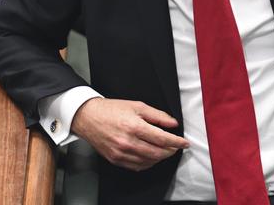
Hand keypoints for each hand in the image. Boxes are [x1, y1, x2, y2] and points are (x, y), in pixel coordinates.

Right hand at [71, 97, 189, 171]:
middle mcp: (128, 142)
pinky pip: (137, 166)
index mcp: (134, 126)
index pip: (162, 138)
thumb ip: (157, 115)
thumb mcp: (137, 106)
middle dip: (171, 151)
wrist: (89, 117)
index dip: (176, 142)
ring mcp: (121, 153)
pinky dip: (148, 163)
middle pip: (157, 152)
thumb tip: (173, 123)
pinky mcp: (116, 159)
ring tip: (164, 150)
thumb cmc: (111, 110)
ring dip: (160, 157)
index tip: (184, 143)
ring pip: (149, 161)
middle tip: (176, 146)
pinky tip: (151, 156)